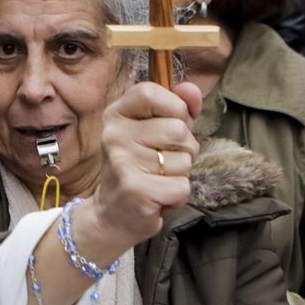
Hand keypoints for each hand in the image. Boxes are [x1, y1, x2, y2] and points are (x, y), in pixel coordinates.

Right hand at [86, 81, 204, 260]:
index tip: (172, 122)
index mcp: (116, 115)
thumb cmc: (138, 168)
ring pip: (184, 160)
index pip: (150, 92)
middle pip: (178, 129)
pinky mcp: (136, 190)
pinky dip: (177, 195)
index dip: (174, 106)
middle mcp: (114, 135)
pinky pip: (182, 186)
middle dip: (184, 148)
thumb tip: (192, 90)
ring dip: (180, 174)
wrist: (111, 215)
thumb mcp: (152, 132)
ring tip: (158, 180)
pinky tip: (157, 197)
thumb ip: (175, 108)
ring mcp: (123, 162)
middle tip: (163, 162)